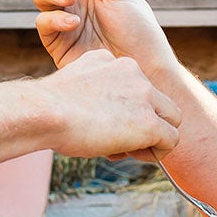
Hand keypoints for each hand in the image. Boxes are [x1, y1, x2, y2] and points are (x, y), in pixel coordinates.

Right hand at [33, 49, 180, 161]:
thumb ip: (93, 87)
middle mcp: (134, 72)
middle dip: (144, 122)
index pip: (138, 87)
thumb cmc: (49, 106)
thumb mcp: (75, 82)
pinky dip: (156, 152)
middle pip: (158, 102)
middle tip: (118, 139)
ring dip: (153, 137)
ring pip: (171, 118)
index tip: (106, 123)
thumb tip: (95, 106)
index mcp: (116, 62)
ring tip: (125, 149)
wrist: (44, 112)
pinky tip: (131, 154)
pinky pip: (171, 140)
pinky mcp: (149, 122)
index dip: (127, 110)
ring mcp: (144, 96)